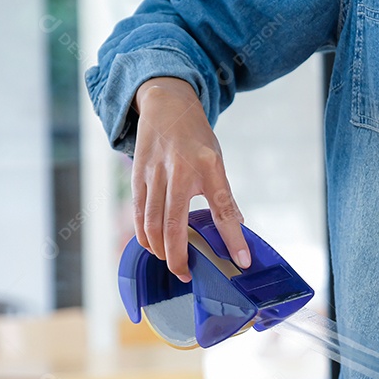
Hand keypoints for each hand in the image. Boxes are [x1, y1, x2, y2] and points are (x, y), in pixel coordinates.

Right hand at [131, 77, 249, 281]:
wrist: (166, 103)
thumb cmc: (195, 137)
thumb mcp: (217, 160)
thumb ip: (223, 195)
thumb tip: (235, 228)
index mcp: (209, 166)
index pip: (223, 210)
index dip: (233, 239)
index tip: (241, 262)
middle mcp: (179, 170)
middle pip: (174, 225)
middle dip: (179, 257)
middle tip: (186, 274)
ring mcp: (154, 173)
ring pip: (152, 224)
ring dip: (160, 250)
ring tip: (171, 263)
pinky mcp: (137, 176)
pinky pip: (138, 214)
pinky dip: (144, 235)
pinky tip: (152, 246)